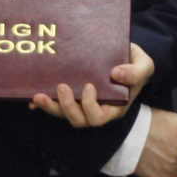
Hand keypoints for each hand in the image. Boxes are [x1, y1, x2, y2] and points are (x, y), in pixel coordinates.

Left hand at [30, 44, 154, 126]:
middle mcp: (96, 109)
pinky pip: (55, 105)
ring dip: (50, 107)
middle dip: (68, 107)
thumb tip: (116, 74)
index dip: (91, 107)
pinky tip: (32, 97)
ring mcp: (81, 103)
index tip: (89, 86)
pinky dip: (43, 104)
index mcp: (114, 107)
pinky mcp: (70, 95)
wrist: (124, 56)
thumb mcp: (144, 65)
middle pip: (79, 120)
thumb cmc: (134, 64)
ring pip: (64, 114)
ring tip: (38, 95)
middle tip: (62, 87)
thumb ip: (136, 72)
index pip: (99, 117)